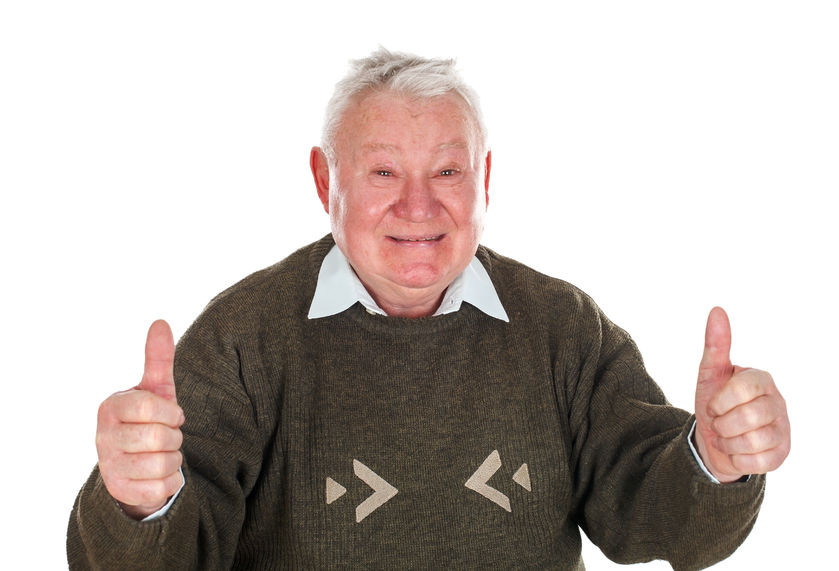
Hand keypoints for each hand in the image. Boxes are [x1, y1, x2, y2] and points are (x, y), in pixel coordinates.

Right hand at [95, 320, 184, 518]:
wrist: (138, 465)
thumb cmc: (150, 421)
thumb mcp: (156, 390)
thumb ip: (158, 358)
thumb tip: (160, 322)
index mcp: (111, 407)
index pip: (150, 407)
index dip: (171, 413)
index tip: (173, 416)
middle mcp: (102, 436)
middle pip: (160, 438)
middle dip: (175, 438)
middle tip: (168, 437)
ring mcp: (108, 466)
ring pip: (163, 464)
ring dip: (174, 460)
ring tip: (163, 455)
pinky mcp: (119, 492)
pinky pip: (161, 489)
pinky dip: (170, 483)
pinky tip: (160, 475)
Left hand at [694, 307, 789, 482]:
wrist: (714, 440)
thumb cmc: (714, 403)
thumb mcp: (710, 373)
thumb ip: (715, 344)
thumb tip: (717, 310)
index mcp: (762, 379)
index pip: (743, 388)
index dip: (720, 401)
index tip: (713, 405)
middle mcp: (777, 402)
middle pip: (748, 418)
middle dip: (722, 424)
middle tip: (718, 422)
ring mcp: (783, 428)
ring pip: (753, 441)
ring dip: (727, 442)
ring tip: (725, 436)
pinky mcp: (781, 453)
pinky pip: (757, 461)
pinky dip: (737, 458)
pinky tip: (735, 451)